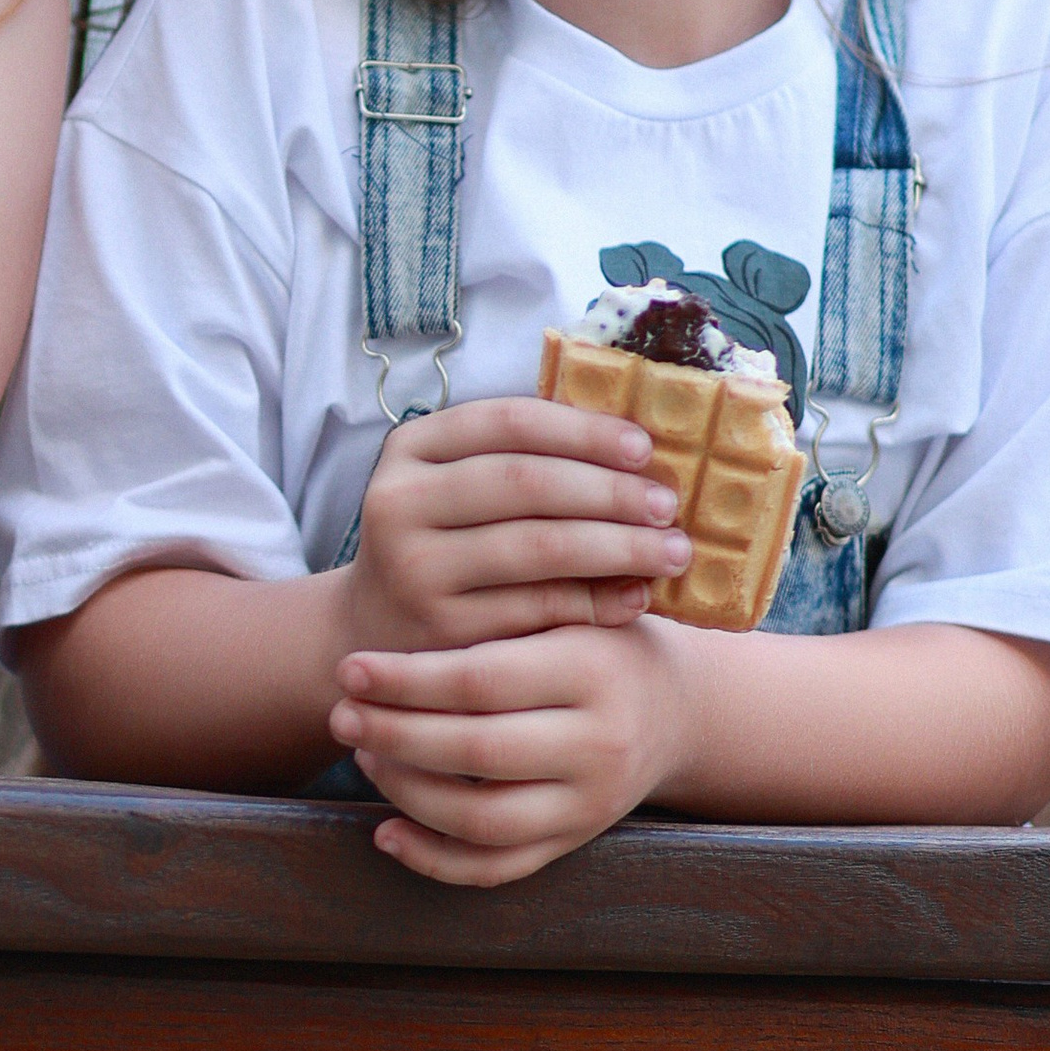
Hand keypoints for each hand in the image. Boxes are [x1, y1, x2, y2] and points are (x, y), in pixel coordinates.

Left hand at [328, 614, 692, 887]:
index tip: (349, 668)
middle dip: (395, 735)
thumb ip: (498, 618)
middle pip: (477, 753)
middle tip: (339, 715)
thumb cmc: (598, 643)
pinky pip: (497, 868)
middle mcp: (598, 744)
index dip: (406, 679)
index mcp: (591, 671)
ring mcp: (590, 805)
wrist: (678, 708)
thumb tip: (384, 653)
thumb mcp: (566, 611)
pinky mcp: (575, 842)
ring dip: (406, 793)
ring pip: (481, 819)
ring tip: (364, 755)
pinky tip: (385, 830)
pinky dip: (434, 859)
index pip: (481, 681)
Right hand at [342, 395, 690, 666]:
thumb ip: (523, 460)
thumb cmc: (445, 543)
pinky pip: (538, 607)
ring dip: (619, 546)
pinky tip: (637, 595)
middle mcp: (400, 501)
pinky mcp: (442, 628)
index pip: (507, 421)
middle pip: (525, 481)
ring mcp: (416, 568)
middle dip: (610, 491)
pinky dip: (597, 599)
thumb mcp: (454, 485)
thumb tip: (641, 448)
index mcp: (411, 447)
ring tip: (673, 551)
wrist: (376, 629)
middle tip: (668, 505)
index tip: (645, 447)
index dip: (582, 430)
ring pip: (537, 546)